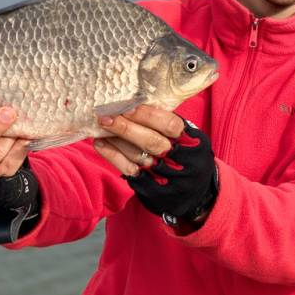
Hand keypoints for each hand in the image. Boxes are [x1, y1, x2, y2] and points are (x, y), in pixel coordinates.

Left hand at [94, 106, 217, 228]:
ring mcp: (165, 177)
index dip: (149, 115)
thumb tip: (137, 100)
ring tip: (100, 125)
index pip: (171, 126)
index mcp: (192, 143)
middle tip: (106, 116)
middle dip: (126, 127)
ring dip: (115, 139)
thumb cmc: (188, 156)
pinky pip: (128, 170)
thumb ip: (169, 124)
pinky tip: (100, 143)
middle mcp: (180, 161)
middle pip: (151, 142)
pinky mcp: (150, 189)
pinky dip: (112, 156)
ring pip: (136, 156)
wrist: (194, 193)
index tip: (128, 106)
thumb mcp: (190, 139)